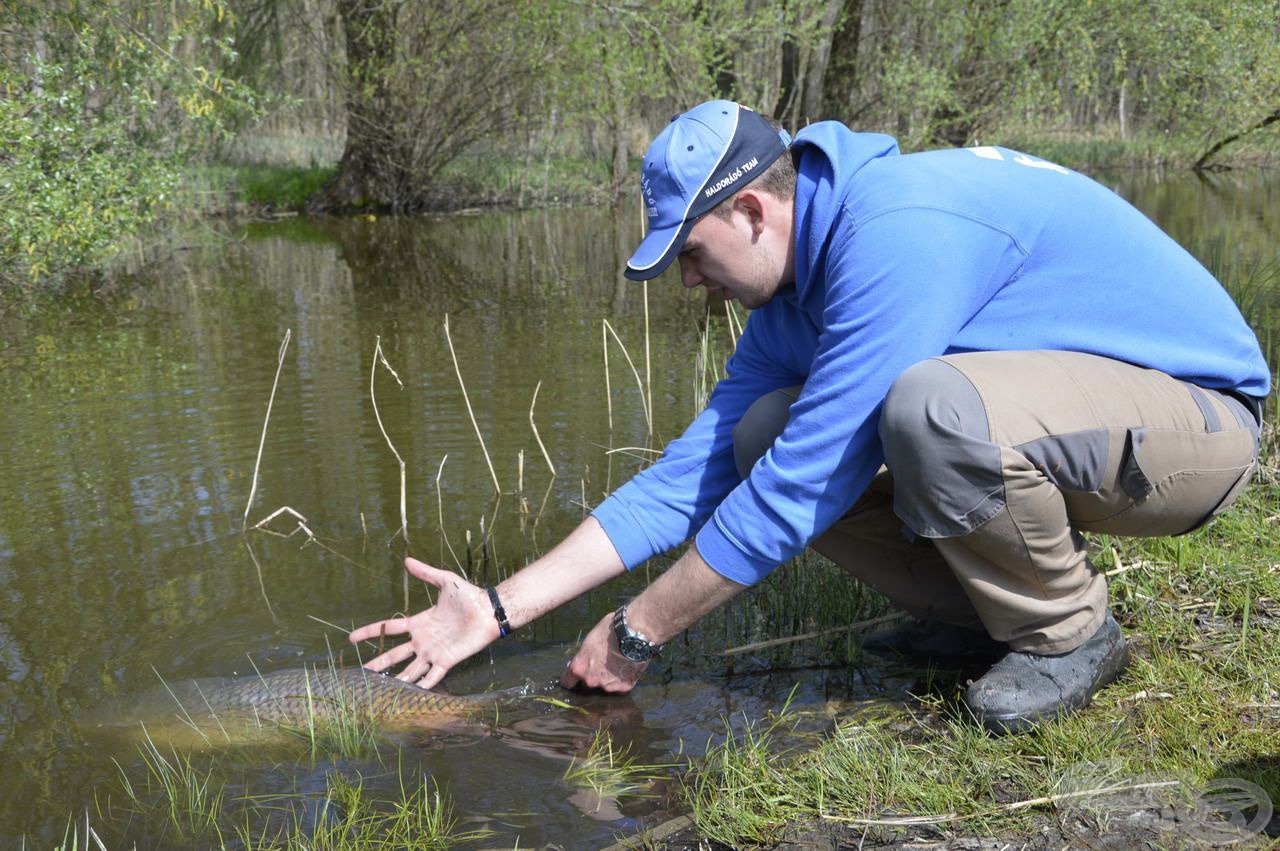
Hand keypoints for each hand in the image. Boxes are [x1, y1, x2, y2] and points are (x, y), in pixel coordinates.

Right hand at [348, 557, 497, 688]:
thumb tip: (407, 560)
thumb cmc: (468, 595)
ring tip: (379, 692)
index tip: (351, 638)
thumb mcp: (444, 581)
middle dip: (378, 664)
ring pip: (409, 669)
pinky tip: (408, 697)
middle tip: (360, 673)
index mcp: (419, 623)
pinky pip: (432, 677)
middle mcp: (423, 641)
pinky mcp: (446, 661)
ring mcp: (433, 652)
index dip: (370, 632)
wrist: (488, 609)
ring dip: (396, 680)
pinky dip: (421, 687)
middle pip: (394, 654)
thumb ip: (426, 573)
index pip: (389, 628)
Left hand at [560, 611, 648, 692]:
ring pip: (605, 686)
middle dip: (592, 676)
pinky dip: (622, 679)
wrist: (635, 633)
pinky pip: (620, 686)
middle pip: (587, 684)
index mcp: (579, 668)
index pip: (567, 682)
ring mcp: (608, 686)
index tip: (575, 676)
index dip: (571, 678)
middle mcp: (591, 681)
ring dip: (608, 678)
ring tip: (617, 664)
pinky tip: (627, 667)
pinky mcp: (624, 687)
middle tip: (602, 663)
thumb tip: (583, 659)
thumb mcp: (590, 640)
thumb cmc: (610, 630)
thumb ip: (584, 656)